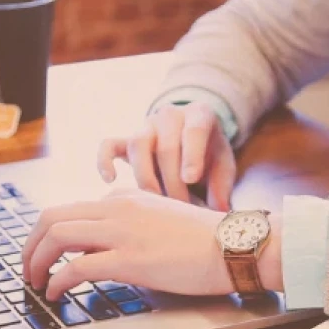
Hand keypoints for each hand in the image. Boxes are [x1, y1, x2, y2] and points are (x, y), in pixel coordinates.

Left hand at [21, 189, 283, 300]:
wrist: (234, 245)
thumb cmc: (207, 240)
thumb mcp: (162, 220)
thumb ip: (134, 226)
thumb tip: (110, 248)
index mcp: (126, 198)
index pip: (73, 210)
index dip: (50, 235)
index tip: (46, 254)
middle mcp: (118, 208)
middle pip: (52, 217)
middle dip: (31, 244)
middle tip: (27, 268)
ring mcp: (122, 232)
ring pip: (57, 236)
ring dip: (36, 261)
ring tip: (34, 282)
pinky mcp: (129, 259)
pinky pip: (76, 267)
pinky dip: (57, 281)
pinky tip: (56, 294)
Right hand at [96, 102, 235, 211]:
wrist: (191, 138)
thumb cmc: (209, 155)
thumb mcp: (223, 166)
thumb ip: (222, 187)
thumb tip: (220, 213)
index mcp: (199, 115)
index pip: (194, 130)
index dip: (192, 155)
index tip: (191, 179)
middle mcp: (170, 115)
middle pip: (166, 147)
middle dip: (173, 182)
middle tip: (181, 208)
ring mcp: (145, 126)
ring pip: (138, 145)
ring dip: (147, 178)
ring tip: (157, 204)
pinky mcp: (125, 140)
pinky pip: (108, 145)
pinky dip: (105, 161)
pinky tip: (110, 180)